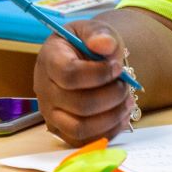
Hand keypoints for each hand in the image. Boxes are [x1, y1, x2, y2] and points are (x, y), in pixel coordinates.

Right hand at [34, 20, 136, 146]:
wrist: (85, 60)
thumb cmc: (87, 45)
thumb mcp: (94, 29)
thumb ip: (99, 33)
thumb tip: (104, 44)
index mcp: (49, 59)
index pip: (69, 74)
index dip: (98, 74)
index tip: (117, 67)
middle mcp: (44, 89)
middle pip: (79, 104)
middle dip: (111, 97)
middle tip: (126, 86)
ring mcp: (50, 113)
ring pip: (80, 128)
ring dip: (111, 117)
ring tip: (127, 101)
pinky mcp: (61, 130)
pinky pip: (83, 142)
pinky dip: (108, 132)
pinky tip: (121, 116)